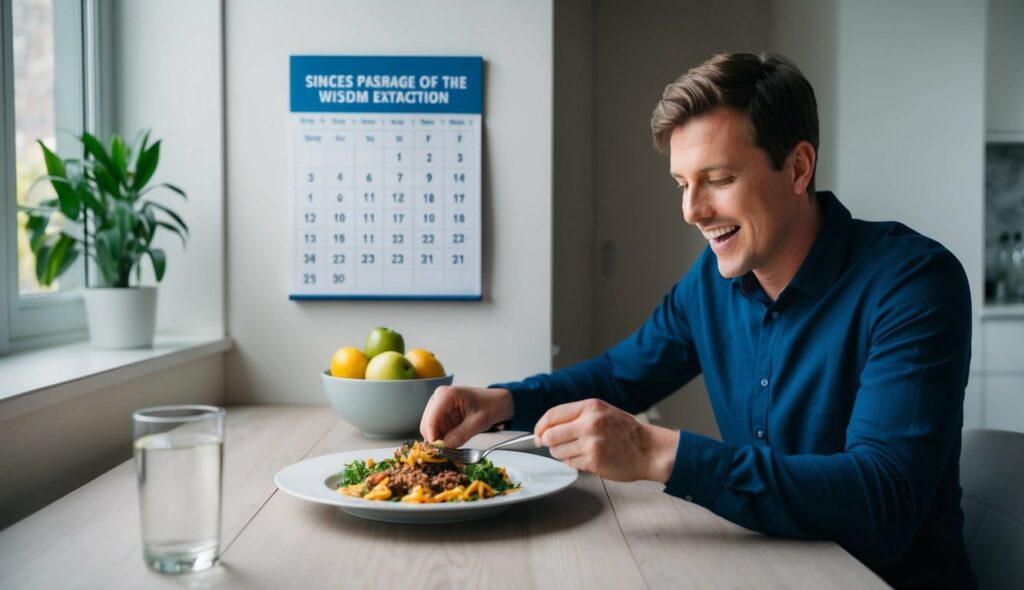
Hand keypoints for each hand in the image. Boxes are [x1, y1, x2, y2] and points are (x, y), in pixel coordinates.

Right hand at [419, 386, 513, 447]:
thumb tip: (444, 447)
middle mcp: (438, 398)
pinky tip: (453, 439)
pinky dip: (442, 438)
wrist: (495, 402)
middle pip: (427, 424)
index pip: (432, 418)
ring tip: (454, 444)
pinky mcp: (440, 414)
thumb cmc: (489, 406)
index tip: (437, 450)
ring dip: (439, 439)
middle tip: (447, 451)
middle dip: (435, 439)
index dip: (432, 435)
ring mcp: (437, 406)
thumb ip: (461, 435)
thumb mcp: (478, 422)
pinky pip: (436, 430)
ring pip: (429, 429)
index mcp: (447, 395)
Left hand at [534, 398, 678, 482]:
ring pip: (557, 451)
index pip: (553, 415)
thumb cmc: (628, 432)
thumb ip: (578, 416)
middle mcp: (589, 423)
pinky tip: (585, 458)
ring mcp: (591, 443)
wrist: (649, 450)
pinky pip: (570, 463)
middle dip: (547, 442)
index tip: (538, 433)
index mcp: (591, 407)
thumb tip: (549, 428)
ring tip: (574, 451)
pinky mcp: (593, 461)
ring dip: (560, 454)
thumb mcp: (603, 412)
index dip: (541, 426)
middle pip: (550, 435)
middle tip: (551, 445)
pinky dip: (572, 463)